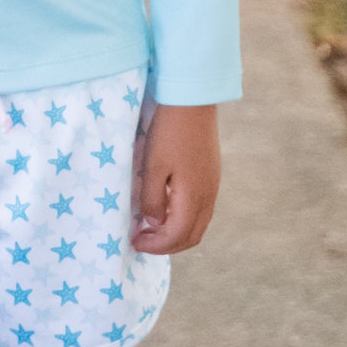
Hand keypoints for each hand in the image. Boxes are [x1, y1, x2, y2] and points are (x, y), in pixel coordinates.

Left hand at [129, 102, 220, 254]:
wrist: (192, 101)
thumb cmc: (169, 132)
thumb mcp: (153, 165)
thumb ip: (152, 198)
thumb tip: (153, 222)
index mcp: (194, 197)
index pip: (177, 236)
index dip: (156, 245)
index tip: (134, 242)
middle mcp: (208, 196)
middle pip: (191, 236)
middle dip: (167, 245)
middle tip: (142, 240)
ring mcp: (212, 185)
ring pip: (198, 224)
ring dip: (175, 232)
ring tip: (151, 226)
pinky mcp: (211, 175)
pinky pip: (200, 209)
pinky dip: (183, 218)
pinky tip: (165, 207)